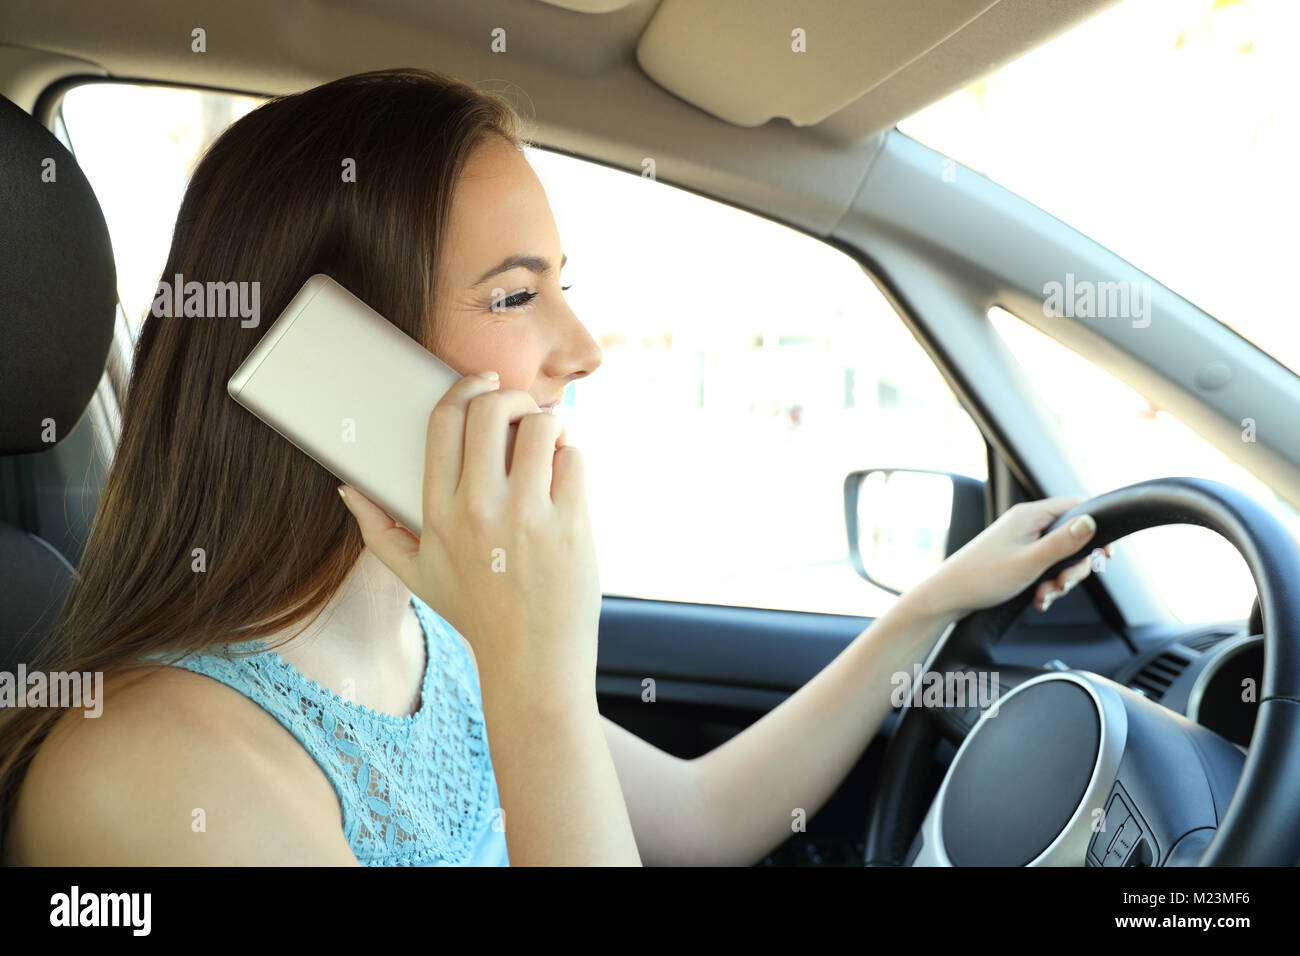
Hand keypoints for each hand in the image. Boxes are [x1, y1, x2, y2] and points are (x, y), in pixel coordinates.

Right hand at [337, 372, 601, 715]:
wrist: (531, 662)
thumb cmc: (476, 614)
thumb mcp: (416, 576)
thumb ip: (377, 530)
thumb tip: (348, 487)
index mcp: (438, 512)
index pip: (444, 421)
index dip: (464, 387)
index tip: (482, 380)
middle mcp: (478, 508)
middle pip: (492, 408)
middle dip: (512, 396)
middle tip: (523, 412)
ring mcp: (526, 516)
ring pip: (541, 426)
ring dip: (550, 425)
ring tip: (550, 444)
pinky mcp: (568, 525)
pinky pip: (574, 458)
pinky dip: (573, 459)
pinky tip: (567, 480)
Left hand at [924, 495, 1113, 618]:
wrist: (947, 597)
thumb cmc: (982, 578)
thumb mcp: (1030, 562)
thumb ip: (1063, 543)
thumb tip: (1092, 521)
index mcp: (1029, 515)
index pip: (1076, 507)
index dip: (1095, 529)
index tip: (1103, 556)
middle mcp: (1025, 524)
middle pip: (1071, 538)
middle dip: (1073, 566)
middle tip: (1063, 584)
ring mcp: (1020, 541)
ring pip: (1058, 557)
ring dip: (1059, 580)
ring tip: (1044, 596)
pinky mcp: (1015, 558)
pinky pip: (1043, 568)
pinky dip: (1045, 585)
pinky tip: (1038, 600)